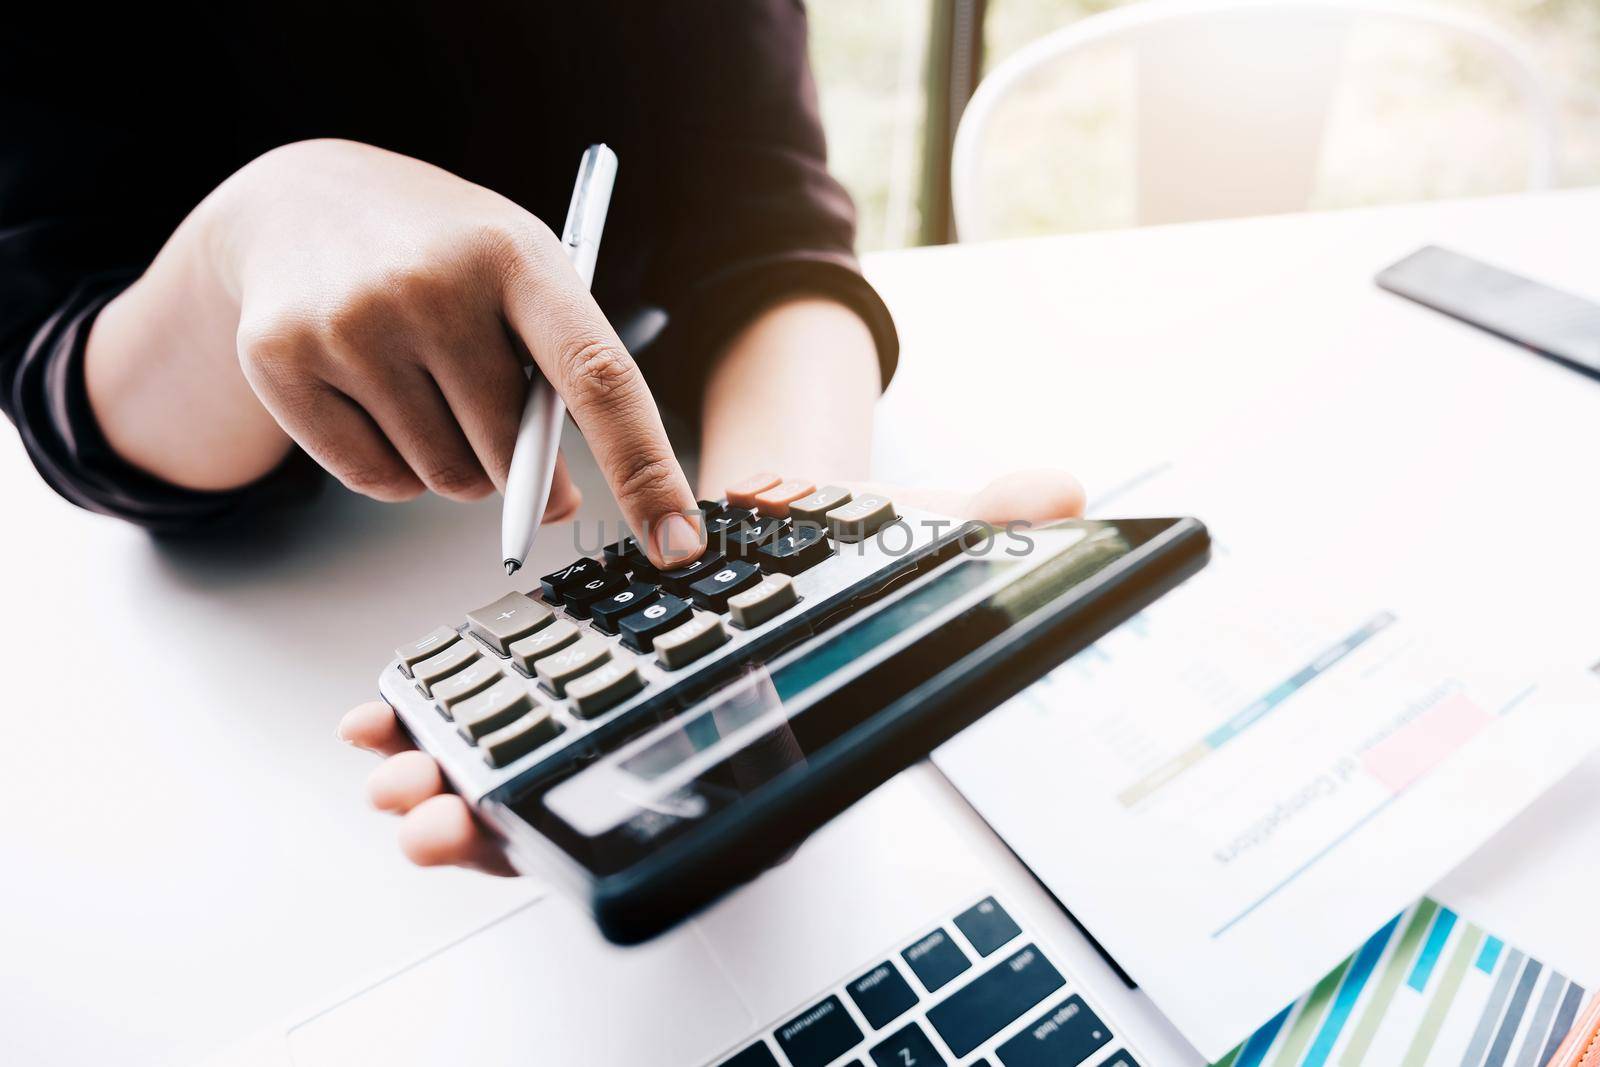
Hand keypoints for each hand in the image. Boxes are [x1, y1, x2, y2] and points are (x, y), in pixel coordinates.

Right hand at [88, 139, 702, 566]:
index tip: (679, 543)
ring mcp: (350, 323)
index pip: (600, 380)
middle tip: (486, 404)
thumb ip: (563, 382)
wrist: (300, 201)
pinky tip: (376, 397)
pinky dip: (393, 469)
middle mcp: (431, 285)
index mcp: (518, 256)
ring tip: (425, 383)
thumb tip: (557, 508)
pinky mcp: (282, 362)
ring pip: (445, 479)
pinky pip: (377, 483)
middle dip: (517, 463)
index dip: (646, 469)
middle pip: (511, 453)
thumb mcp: (520, 281)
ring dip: (454, 463)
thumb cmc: (443, 255)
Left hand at [338, 470, 1084, 875]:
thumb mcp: (909, 546)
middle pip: (564, 807)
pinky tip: (379, 722)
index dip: (568, 829)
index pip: (653, 807)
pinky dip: (435, 721)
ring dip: (444, 780)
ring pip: (516, 774)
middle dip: (485, 820)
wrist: (794, 539)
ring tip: (386, 777)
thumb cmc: (844, 568)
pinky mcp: (564, 672)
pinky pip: (496, 715)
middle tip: (422, 820)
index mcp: (730, 739)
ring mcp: (601, 713)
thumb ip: (982, 528)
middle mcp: (658, 745)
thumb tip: (1069, 493)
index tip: (484, 829)